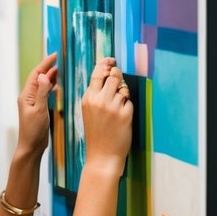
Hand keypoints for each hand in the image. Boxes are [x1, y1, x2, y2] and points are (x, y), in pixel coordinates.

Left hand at [16, 53, 57, 156]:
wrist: (31, 146)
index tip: (54, 55)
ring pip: (42, 85)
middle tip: (59, 58)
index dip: (45, 64)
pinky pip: (44, 93)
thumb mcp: (39, 110)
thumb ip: (42, 93)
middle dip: (48, 67)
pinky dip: (51, 86)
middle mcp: (28, 97)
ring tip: (59, 68)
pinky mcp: (38, 108)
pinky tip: (56, 84)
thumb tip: (44, 75)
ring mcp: (33, 102)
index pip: (36, 74)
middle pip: (38, 77)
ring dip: (50, 76)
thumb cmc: (33, 130)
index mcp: (26, 95)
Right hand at [82, 59, 132, 175]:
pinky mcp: (125, 113)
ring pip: (123, 87)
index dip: (106, 63)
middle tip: (119, 80)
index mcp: (88, 98)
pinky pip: (129, 100)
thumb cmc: (96, 134)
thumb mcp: (89, 111)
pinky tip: (121, 118)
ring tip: (118, 106)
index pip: (97, 72)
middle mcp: (99, 99)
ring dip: (123, 92)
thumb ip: (96, 94)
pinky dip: (127, 106)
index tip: (111, 60)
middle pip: (113, 75)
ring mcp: (113, 106)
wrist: (102, 155)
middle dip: (118, 75)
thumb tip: (108, 75)